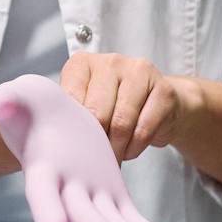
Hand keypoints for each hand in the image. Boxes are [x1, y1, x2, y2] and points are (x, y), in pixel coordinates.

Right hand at [0, 74, 181, 221]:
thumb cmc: (31, 106)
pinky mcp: (113, 195)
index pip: (40, 193)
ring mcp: (91, 197)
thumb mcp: (21, 95)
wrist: (52, 118)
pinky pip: (132, 219)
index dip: (46, 209)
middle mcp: (64, 191)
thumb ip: (9, 100)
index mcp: (41, 168)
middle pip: (80, 215)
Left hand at [58, 52, 201, 163]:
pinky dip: (134, 148)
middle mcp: (110, 62)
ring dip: (116, 148)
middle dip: (94, 142)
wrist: (159, 103)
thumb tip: (58, 141)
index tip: (74, 146)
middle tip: (94, 159)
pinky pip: (144, 129)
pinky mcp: (163, 90)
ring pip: (121, 122)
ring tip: (112, 158)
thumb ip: (72, 114)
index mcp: (82, 63)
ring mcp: (138, 72)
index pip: (70, 98)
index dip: (73, 128)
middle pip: (96, 111)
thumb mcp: (87, 104)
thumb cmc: (113, 106)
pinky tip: (129, 150)